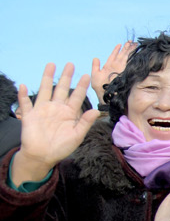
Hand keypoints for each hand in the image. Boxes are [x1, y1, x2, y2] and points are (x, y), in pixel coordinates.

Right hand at [11, 64, 99, 184]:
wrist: (43, 156)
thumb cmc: (61, 147)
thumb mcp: (77, 136)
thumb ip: (85, 123)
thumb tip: (96, 111)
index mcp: (69, 113)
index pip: (76, 97)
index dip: (81, 86)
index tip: (86, 75)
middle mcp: (56, 108)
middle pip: (62, 89)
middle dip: (66, 77)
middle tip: (70, 64)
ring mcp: (42, 110)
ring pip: (45, 90)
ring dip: (47, 78)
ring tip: (51, 65)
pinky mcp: (29, 116)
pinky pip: (25, 104)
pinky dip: (23, 95)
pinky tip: (24, 86)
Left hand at [90, 41, 135, 102]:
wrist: (107, 96)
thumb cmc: (99, 88)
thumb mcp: (95, 75)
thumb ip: (95, 66)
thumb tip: (96, 57)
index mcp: (108, 66)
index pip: (113, 56)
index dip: (116, 50)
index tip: (120, 44)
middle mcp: (116, 66)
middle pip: (121, 55)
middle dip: (126, 48)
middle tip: (130, 41)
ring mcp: (121, 69)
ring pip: (126, 57)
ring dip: (130, 50)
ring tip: (133, 44)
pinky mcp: (125, 72)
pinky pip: (129, 63)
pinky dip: (132, 57)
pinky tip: (135, 53)